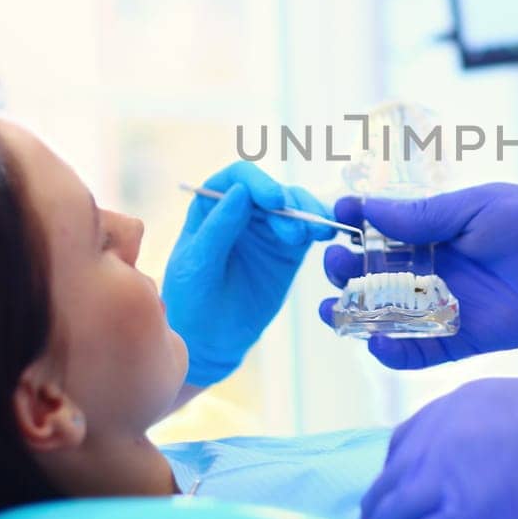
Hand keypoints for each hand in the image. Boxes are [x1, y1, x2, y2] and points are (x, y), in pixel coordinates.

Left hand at [164, 162, 333, 385]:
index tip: (274, 200)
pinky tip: (326, 234)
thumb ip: (217, 229)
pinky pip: (308, 230)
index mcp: (212, 207)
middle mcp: (242, 211)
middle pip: (273, 190)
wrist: (210, 340)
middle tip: (294, 233)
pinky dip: (320, 227)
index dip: (258, 182)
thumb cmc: (191, 300)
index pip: (238, 178)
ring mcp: (268, 229)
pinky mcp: (289, 250)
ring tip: (314, 234)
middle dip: (289, 203)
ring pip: (295, 206)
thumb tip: (240, 191)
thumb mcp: (196, 266)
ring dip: (308, 213)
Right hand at [319, 183, 517, 368]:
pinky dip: (392, 352)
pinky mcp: (459, 338)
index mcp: (433, 231)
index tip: (336, 215)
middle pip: (373, 273)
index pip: (380, 228)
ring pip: (386, 314)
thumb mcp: (476, 208)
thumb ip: (423, 215)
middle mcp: (432, 268)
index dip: (354, 223)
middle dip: (346, 269)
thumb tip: (367, 209)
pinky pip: (417, 351)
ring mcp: (442, 305)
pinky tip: (375, 342)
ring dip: (356, 314)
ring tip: (333, 311)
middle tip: (335, 265)